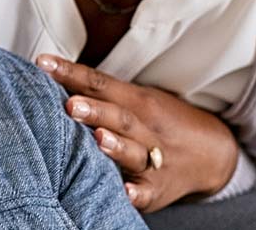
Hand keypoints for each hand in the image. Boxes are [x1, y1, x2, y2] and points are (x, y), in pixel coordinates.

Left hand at [37, 55, 238, 212]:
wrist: (212, 152)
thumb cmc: (156, 121)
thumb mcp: (135, 99)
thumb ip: (98, 91)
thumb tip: (49, 74)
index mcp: (136, 101)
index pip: (99, 83)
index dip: (71, 73)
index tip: (43, 64)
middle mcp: (146, 128)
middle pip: (119, 116)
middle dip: (95, 111)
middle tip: (70, 105)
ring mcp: (154, 159)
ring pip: (135, 152)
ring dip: (116, 146)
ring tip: (97, 139)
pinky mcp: (158, 189)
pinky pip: (147, 192)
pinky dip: (136, 192)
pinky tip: (124, 191)